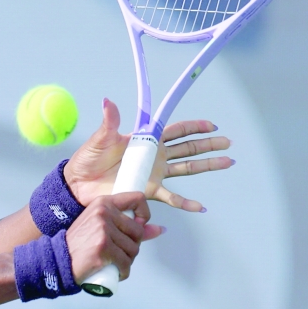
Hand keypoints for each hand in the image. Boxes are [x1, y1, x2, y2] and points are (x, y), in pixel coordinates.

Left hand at [63, 99, 232, 211]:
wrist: (79, 183)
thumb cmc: (88, 158)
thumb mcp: (100, 137)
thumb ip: (109, 121)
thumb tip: (108, 101)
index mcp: (145, 139)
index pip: (175, 130)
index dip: (193, 127)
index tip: (211, 125)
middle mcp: (154, 155)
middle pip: (188, 147)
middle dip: (208, 144)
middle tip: (228, 142)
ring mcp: (154, 173)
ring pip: (187, 168)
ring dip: (207, 165)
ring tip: (227, 162)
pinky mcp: (149, 191)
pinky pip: (171, 197)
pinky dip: (186, 203)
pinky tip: (200, 207)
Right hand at [65, 192, 163, 282]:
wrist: (59, 259)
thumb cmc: (80, 244)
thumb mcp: (102, 227)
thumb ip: (130, 227)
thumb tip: (159, 229)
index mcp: (104, 203)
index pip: (137, 198)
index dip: (145, 214)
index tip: (139, 227)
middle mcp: (104, 213)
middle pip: (138, 231)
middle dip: (132, 246)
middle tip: (118, 252)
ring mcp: (103, 230)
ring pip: (133, 249)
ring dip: (127, 260)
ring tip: (114, 261)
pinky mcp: (103, 247)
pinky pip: (125, 263)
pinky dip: (123, 271)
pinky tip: (115, 271)